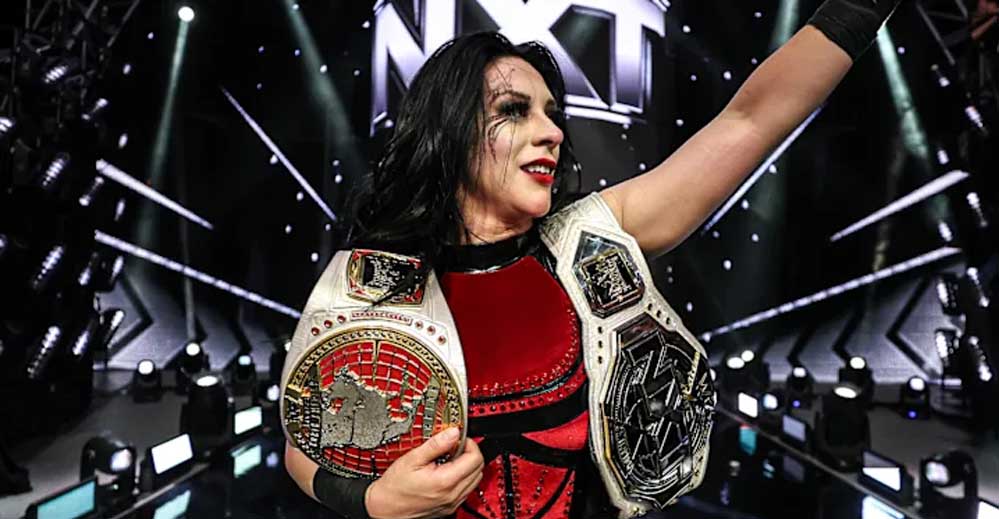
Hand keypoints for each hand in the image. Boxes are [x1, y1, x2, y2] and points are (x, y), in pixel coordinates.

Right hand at [365, 427, 483, 518]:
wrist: (385, 508)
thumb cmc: (395, 486)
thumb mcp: (413, 458)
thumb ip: (436, 445)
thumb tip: (453, 432)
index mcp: (445, 481)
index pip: (475, 458)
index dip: (469, 443)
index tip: (458, 438)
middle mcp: (452, 495)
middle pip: (478, 469)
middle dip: (470, 453)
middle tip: (454, 446)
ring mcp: (452, 503)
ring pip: (474, 480)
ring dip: (467, 466)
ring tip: (449, 459)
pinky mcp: (449, 508)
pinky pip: (466, 490)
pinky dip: (462, 478)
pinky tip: (447, 472)